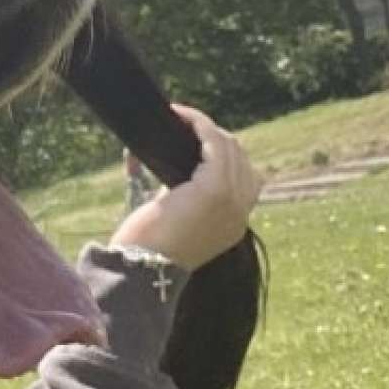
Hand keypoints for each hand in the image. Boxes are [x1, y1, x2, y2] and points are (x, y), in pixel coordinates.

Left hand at [111, 107, 261, 269]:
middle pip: (240, 158)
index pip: (246, 177)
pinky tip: (180, 117)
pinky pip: (213, 141)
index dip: (224, 155)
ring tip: (179, 118)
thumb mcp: (177, 222)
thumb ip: (185, 198)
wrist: (142, 271)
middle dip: (214, 138)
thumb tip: (166, 171)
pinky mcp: (214, 189)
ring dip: (203, 127)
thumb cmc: (148, 249)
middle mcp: (240, 213)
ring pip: (228, 146)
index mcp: (234, 224)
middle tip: (184, 127)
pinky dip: (198, 125)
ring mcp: (231, 200)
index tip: (197, 142)